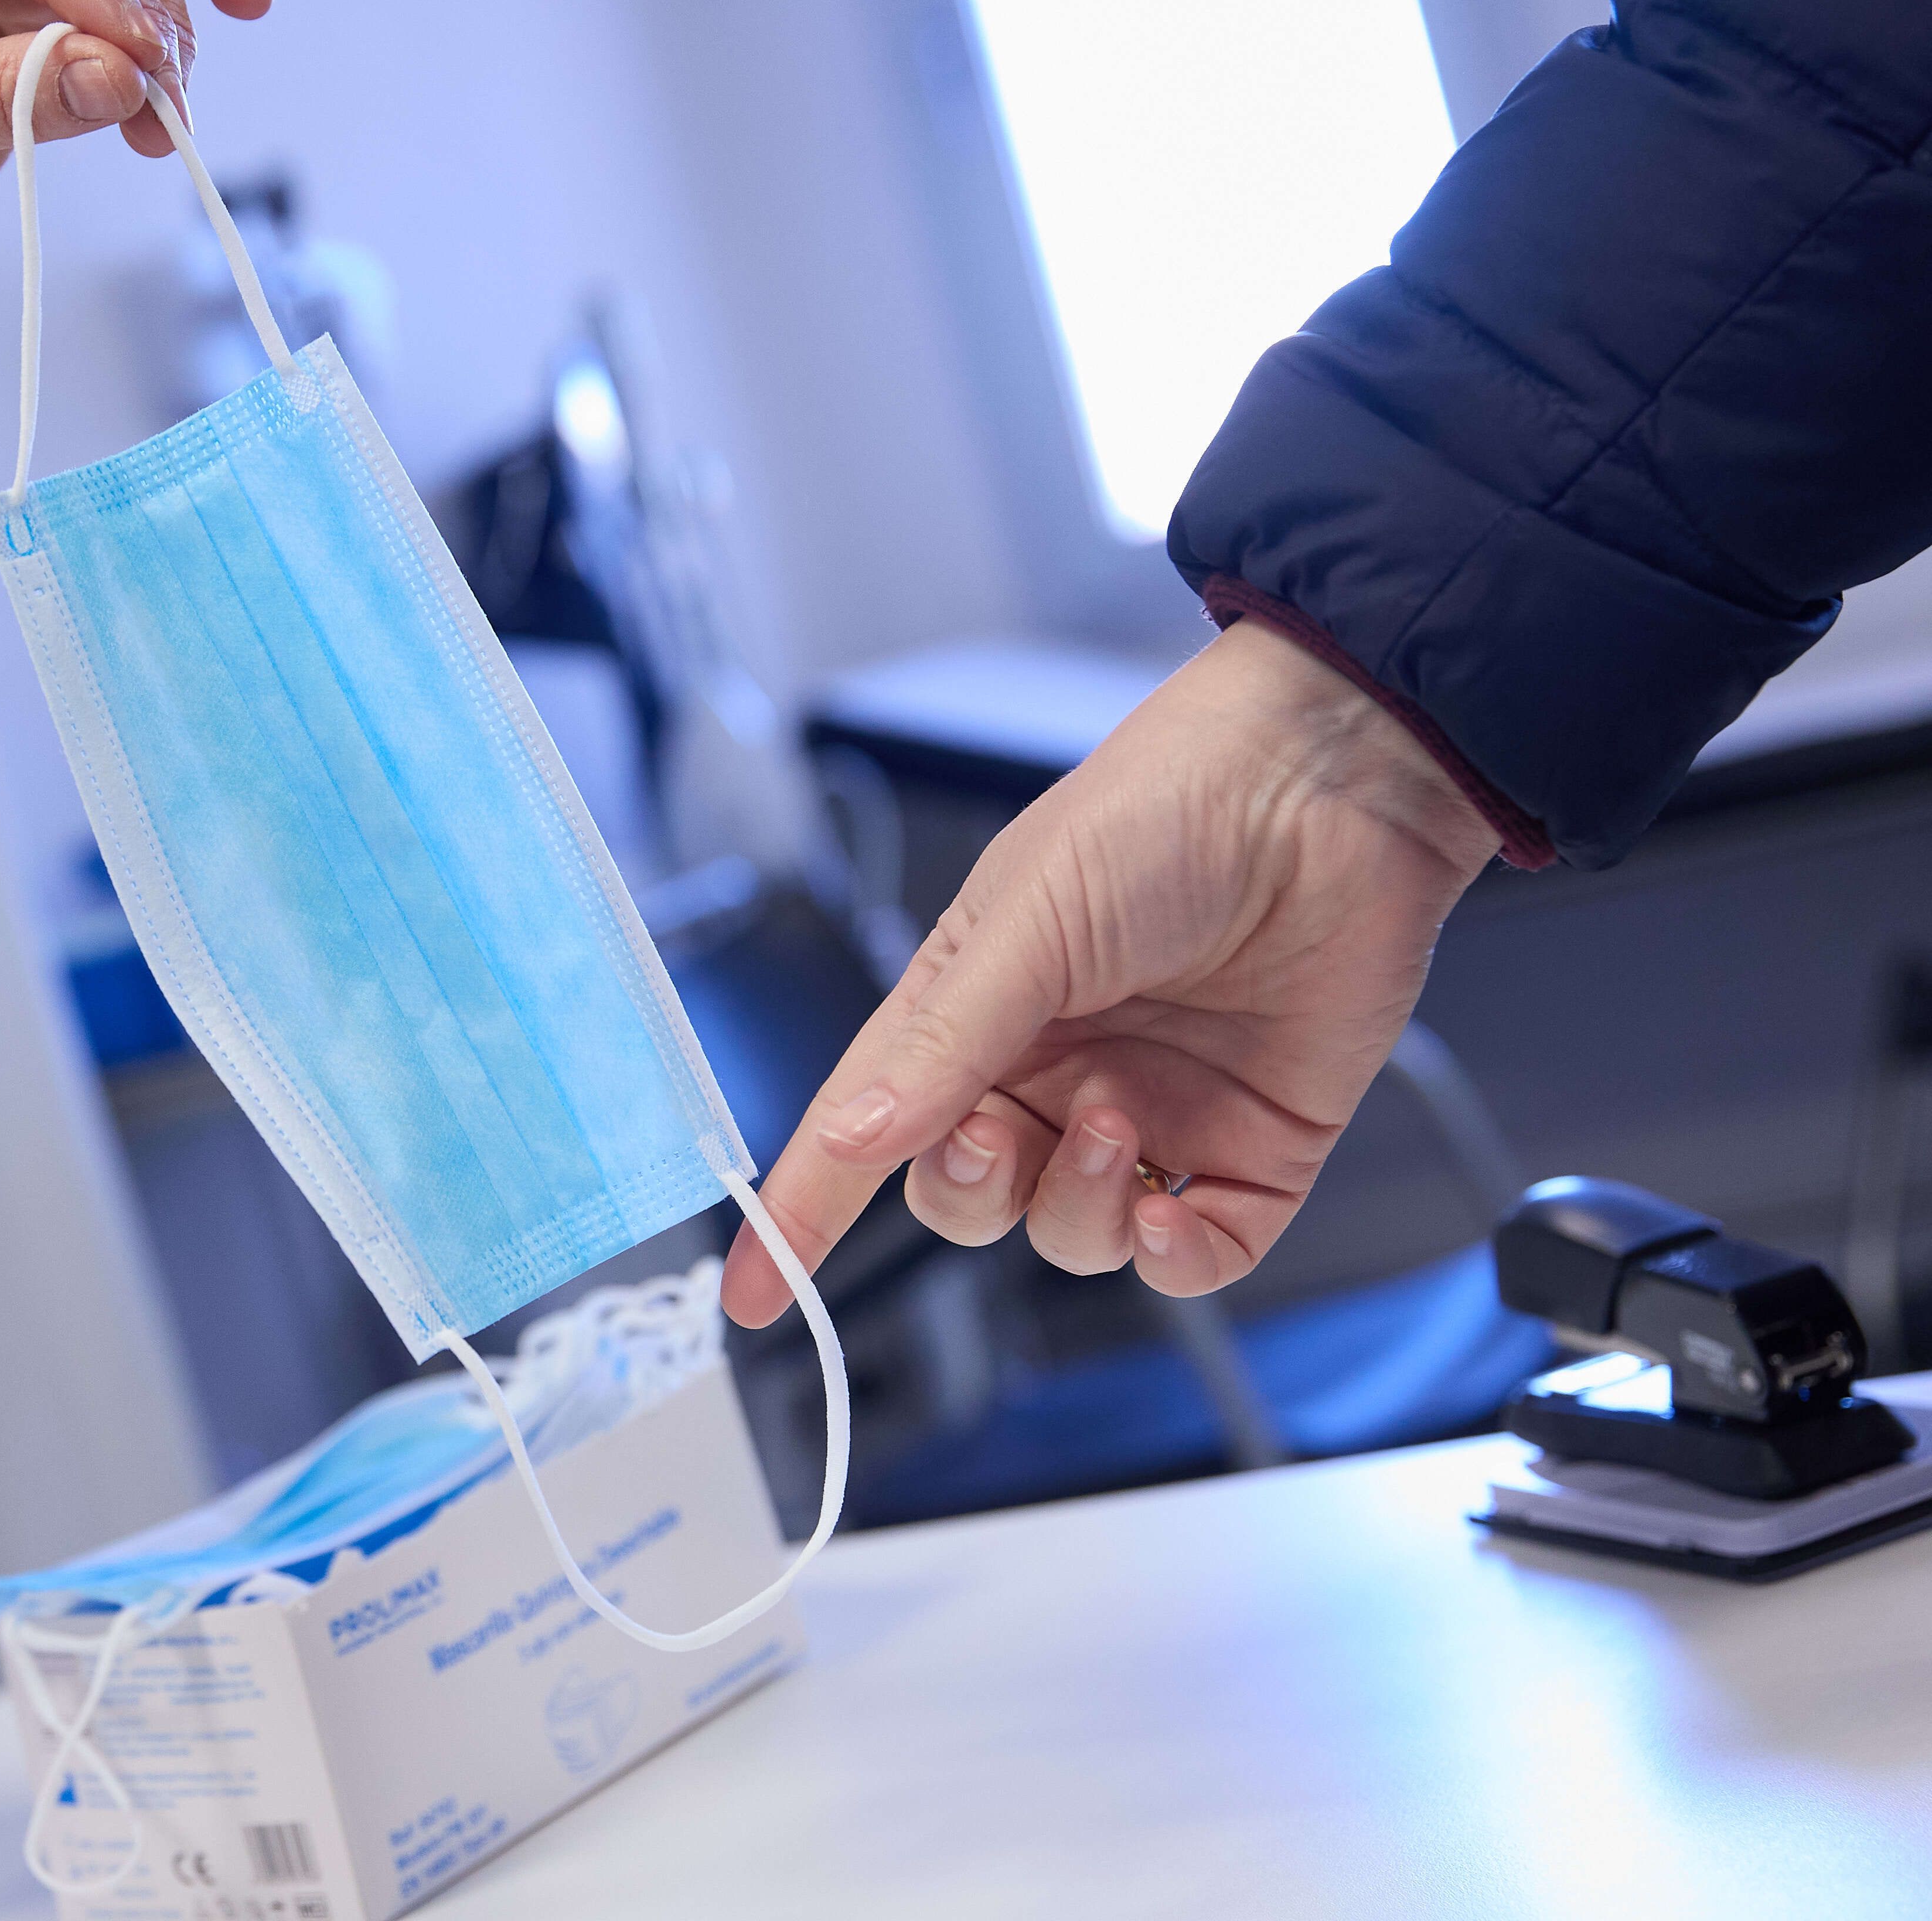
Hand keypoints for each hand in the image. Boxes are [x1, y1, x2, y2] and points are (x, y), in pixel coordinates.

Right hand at [721, 622, 1502, 1324]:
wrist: (1333, 783)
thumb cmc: (1166, 810)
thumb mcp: (1026, 919)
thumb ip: (940, 1042)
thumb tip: (850, 1137)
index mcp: (971, 1010)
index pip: (865, 1128)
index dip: (803, 1211)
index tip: (748, 1297)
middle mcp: (1052, 1072)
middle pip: (965, 1198)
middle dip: (965, 1191)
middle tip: (992, 1133)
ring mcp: (1150, 1115)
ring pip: (1072, 1236)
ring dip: (1077, 1203)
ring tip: (1121, 1117)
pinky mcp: (1252, 1150)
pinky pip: (1194, 1259)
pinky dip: (1174, 1259)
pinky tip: (1173, 1212)